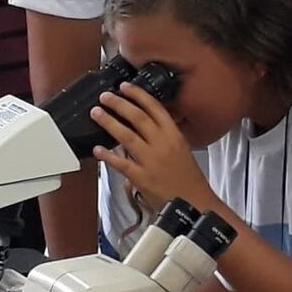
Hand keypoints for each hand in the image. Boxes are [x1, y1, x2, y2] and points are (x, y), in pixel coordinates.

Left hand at [91, 83, 217, 211]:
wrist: (195, 205)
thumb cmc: (188, 179)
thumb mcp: (182, 149)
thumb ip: (165, 135)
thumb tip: (147, 123)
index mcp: (174, 135)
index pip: (155, 108)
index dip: (138, 95)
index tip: (125, 87)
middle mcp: (163, 144)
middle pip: (138, 118)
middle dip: (119, 104)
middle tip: (105, 97)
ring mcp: (151, 161)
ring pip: (127, 137)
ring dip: (109, 122)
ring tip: (96, 113)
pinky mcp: (142, 178)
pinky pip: (121, 164)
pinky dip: (108, 156)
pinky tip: (97, 149)